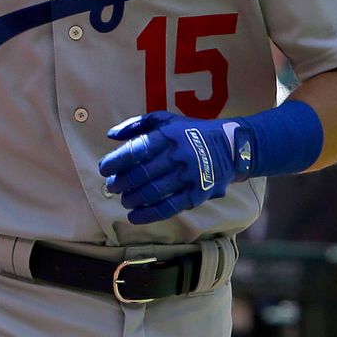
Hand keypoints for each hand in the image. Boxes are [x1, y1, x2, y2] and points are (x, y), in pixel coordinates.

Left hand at [98, 111, 244, 225]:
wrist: (232, 147)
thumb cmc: (191, 132)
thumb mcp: (167, 120)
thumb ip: (137, 124)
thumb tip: (110, 135)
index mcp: (168, 135)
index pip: (135, 150)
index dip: (115, 161)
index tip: (103, 169)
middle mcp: (178, 155)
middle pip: (141, 174)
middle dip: (120, 183)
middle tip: (111, 186)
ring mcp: (189, 176)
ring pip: (153, 192)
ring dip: (132, 199)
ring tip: (124, 200)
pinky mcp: (198, 193)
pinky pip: (170, 207)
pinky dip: (149, 214)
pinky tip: (134, 217)